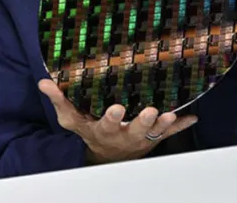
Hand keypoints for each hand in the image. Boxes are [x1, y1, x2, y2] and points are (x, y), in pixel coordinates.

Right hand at [38, 79, 197, 164]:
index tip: (117, 108)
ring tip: (171, 114)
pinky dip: (181, 125)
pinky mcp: (155, 137)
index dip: (112, 117)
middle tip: (152, 112)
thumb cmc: (90, 129)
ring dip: (164, 125)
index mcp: (103, 129)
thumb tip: (44, 81)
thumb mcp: (71, 118)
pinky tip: (192, 117)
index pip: (106, 123)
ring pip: (155, 132)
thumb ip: (59, 99)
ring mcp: (142, 136)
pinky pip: (171, 132)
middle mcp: (124, 134)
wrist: (108, 154)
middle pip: (135, 130)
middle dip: (144, 122)